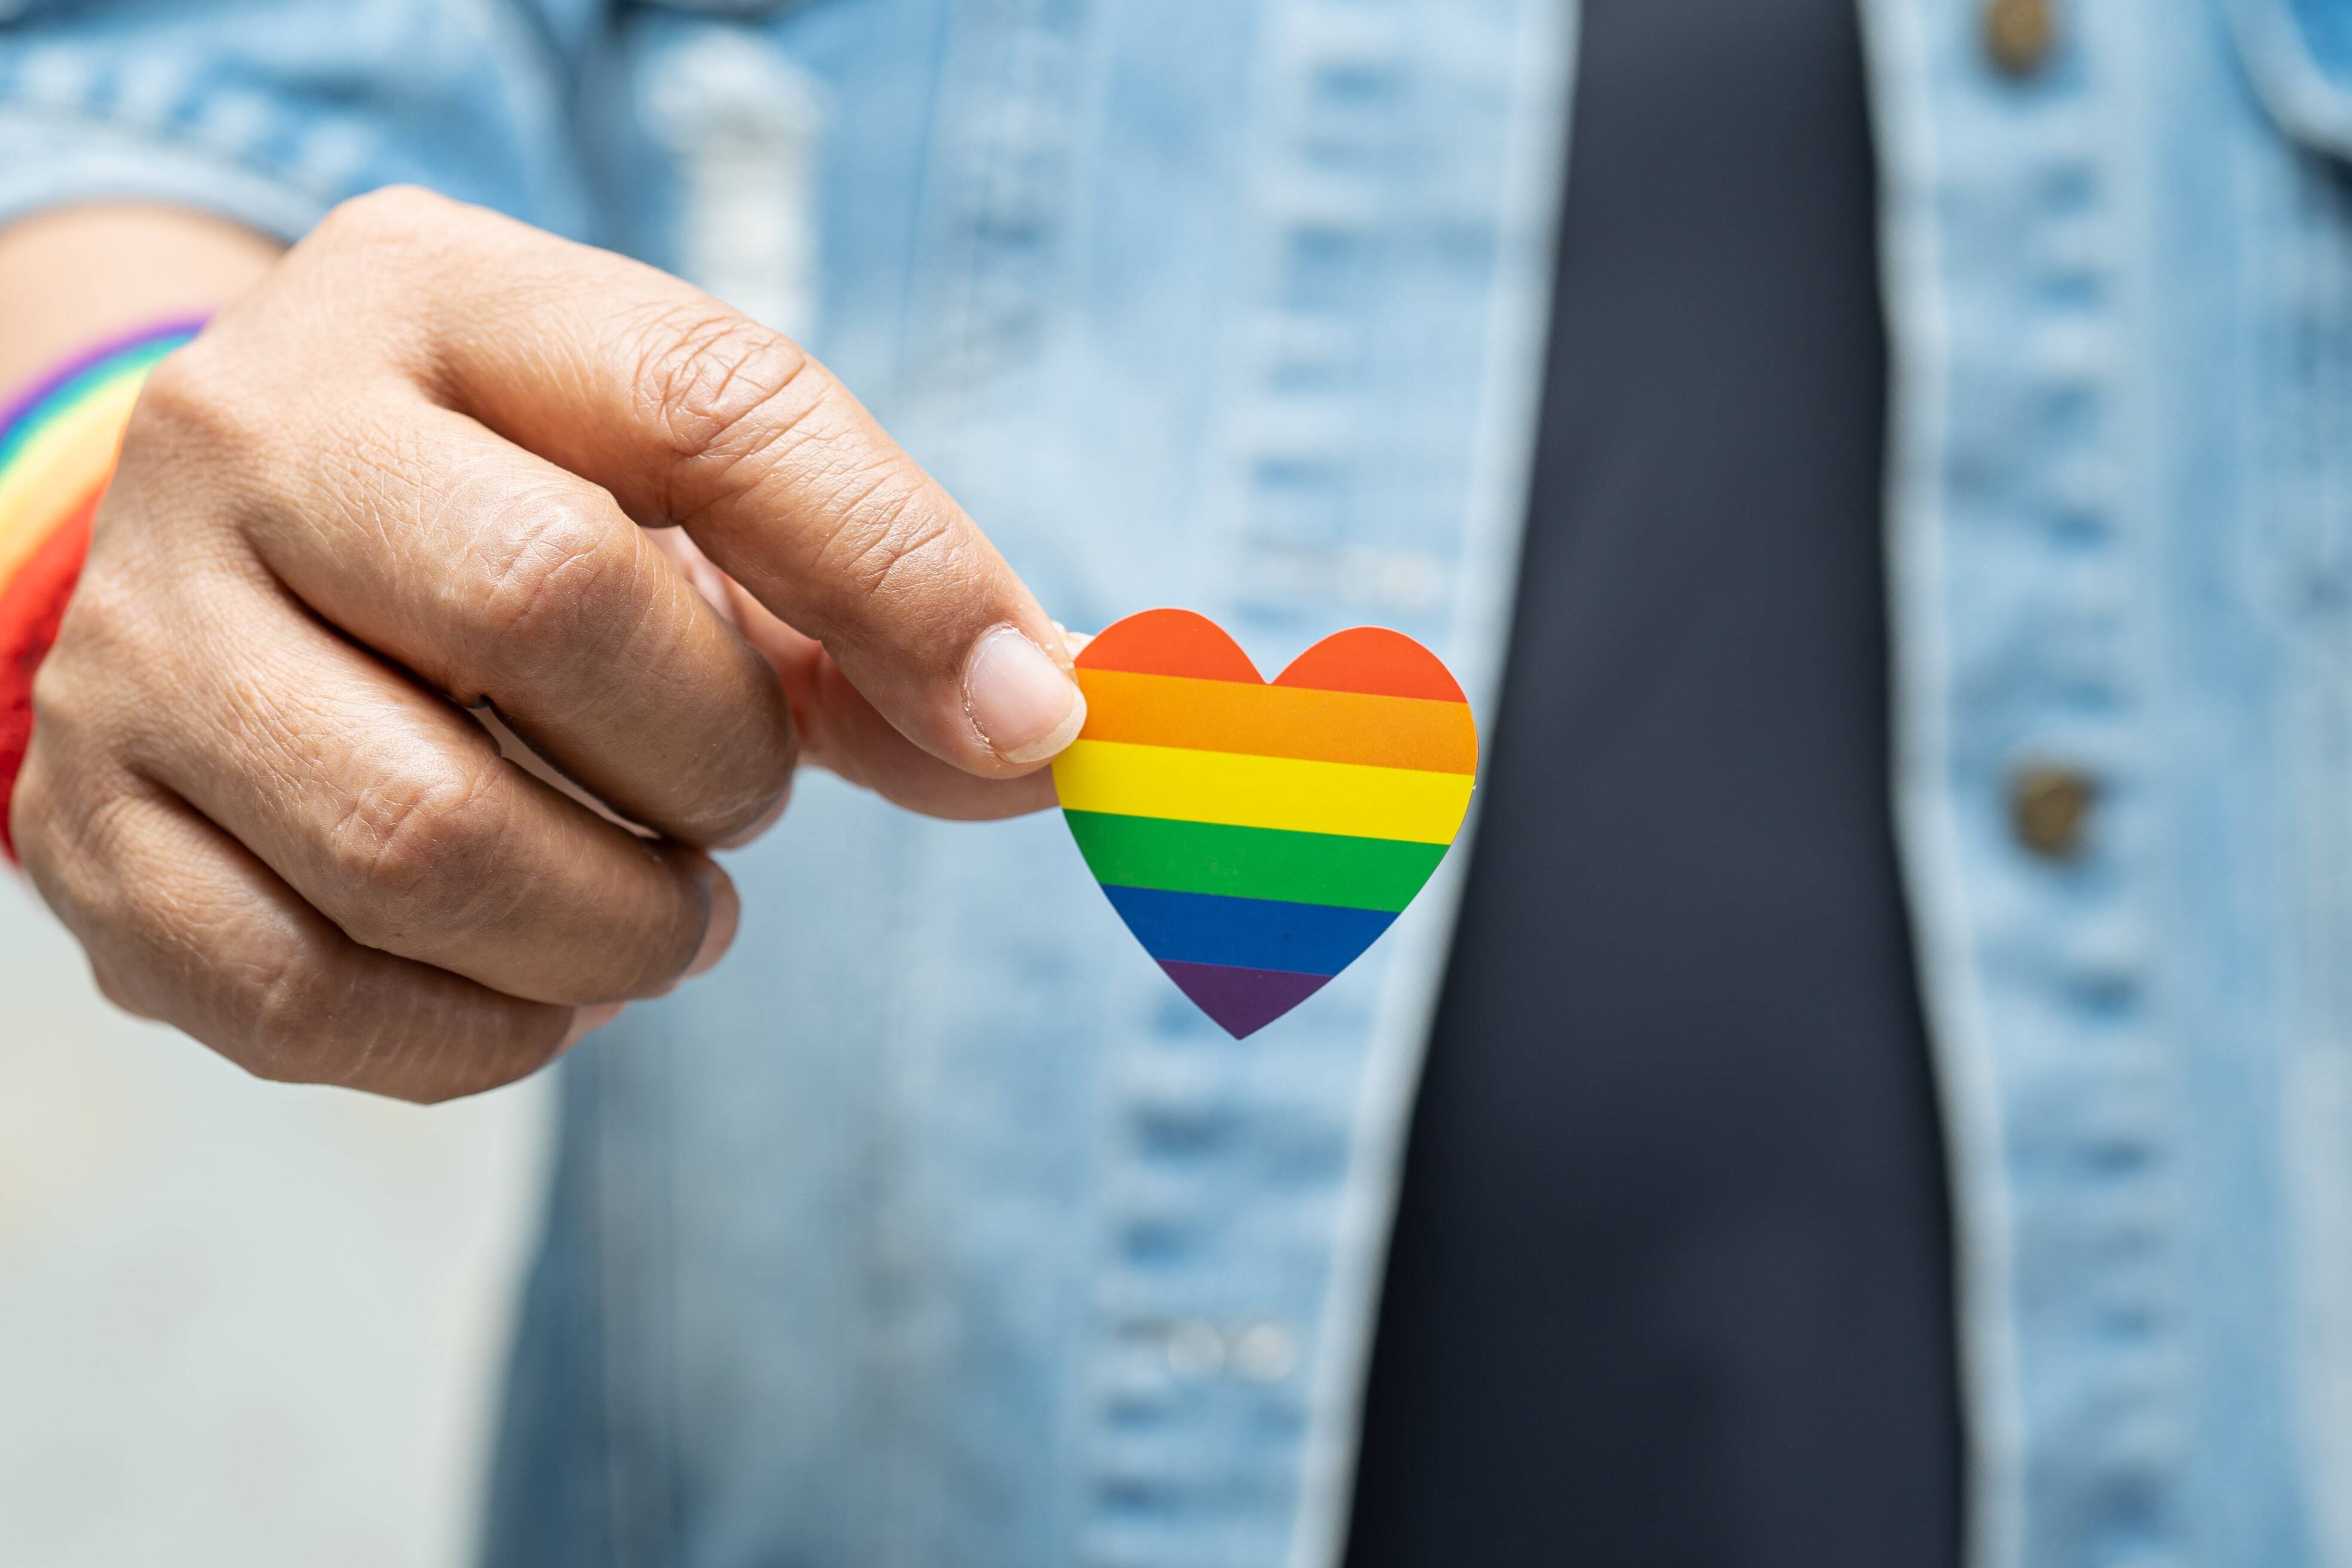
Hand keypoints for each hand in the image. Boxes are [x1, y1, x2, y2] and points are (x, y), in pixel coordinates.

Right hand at [10, 188, 1085, 1100]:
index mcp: (440, 299)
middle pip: (547, 602)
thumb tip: (1058, 733)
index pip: (708, 403)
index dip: (902, 575)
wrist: (240, 570)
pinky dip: (489, 1031)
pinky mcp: (91, 833)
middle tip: (739, 802)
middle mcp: (255, 434)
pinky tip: (535, 982)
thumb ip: (880, 616)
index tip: (1027, 721)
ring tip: (659, 905)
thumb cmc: (514, 531)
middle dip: (716, 760)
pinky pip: (318, 998)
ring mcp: (144, 639)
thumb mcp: (690, 508)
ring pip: (427, 835)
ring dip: (620, 924)